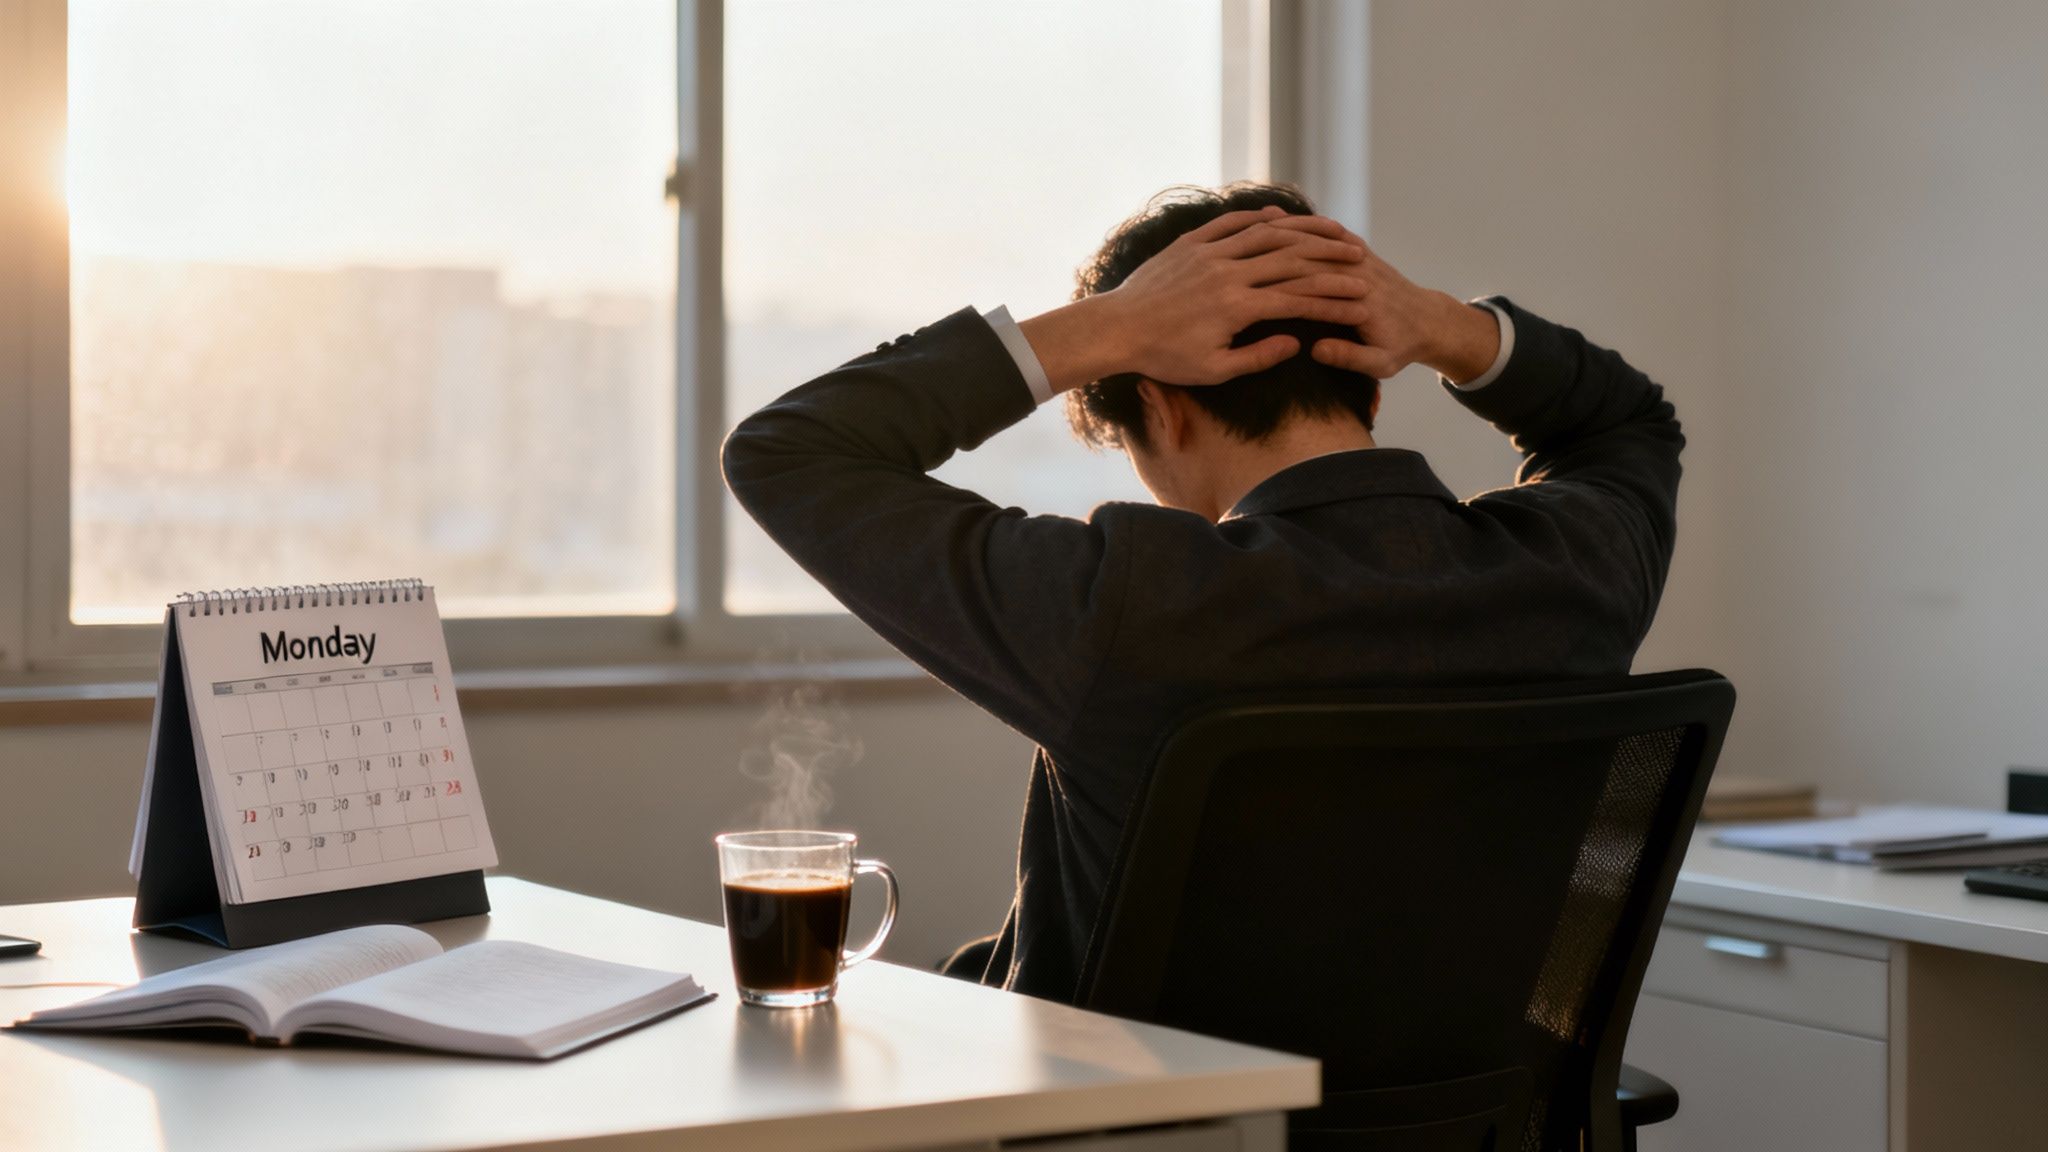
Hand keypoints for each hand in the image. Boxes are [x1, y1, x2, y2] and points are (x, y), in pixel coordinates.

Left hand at [1020, 206, 1375, 392]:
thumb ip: (1258, 357)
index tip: (1360, 299)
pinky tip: (1280, 219)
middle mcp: (1227, 273)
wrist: (1117, 328)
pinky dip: (1259, 219)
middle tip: (1358, 259)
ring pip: (1267, 235)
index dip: (1332, 298)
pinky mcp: (1191, 244)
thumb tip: (1297, 343)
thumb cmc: (1164, 356)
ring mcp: (1209, 253)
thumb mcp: (1214, 370)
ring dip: (1303, 233)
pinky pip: (1232, 223)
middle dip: (1330, 260)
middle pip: (1292, 259)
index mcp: (1237, 307)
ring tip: (1330, 233)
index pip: (1298, 297)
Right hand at [1257, 217, 1499, 383]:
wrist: (1429, 322)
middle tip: (1240, 245)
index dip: (1280, 282)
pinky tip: (1278, 219)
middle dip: (1279, 248)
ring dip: (1290, 229)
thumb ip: (1350, 356)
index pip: (1315, 284)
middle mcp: (1359, 270)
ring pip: (1320, 238)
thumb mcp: (1381, 363)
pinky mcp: (1359, 252)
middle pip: (1313, 255)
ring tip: (1255, 223)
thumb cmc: (1401, 346)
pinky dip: (1304, 225)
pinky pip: (1329, 232)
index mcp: (1360, 297)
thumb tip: (1315, 348)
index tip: (1249, 282)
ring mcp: (1360, 257)